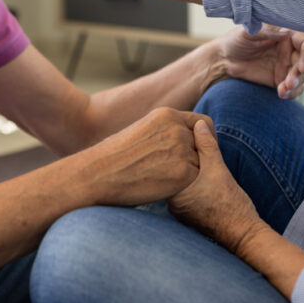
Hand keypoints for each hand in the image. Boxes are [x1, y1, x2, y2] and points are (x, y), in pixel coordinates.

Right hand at [77, 107, 204, 206]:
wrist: (98, 174)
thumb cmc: (112, 156)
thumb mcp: (140, 131)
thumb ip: (164, 131)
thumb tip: (179, 139)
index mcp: (167, 115)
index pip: (202, 123)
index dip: (204, 137)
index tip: (200, 150)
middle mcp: (177, 128)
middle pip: (203, 144)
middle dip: (195, 157)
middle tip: (178, 171)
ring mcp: (182, 149)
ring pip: (200, 164)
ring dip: (187, 173)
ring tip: (160, 179)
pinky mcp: (184, 172)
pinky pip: (194, 180)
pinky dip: (182, 186)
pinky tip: (161, 187)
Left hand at [168, 121, 264, 256]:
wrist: (242, 234)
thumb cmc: (231, 204)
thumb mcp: (219, 168)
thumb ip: (207, 146)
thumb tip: (199, 124)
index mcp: (173, 192)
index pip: (167, 164)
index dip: (175, 149)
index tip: (181, 140)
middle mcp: (171, 204)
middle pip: (172, 174)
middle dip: (182, 160)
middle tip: (192, 149)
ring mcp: (179, 212)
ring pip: (180, 183)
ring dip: (189, 173)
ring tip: (204, 167)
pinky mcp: (189, 216)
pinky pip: (186, 194)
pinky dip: (193, 185)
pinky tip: (206, 181)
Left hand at [215, 25, 303, 98]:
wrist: (225, 58)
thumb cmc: (237, 39)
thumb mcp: (248, 32)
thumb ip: (266, 32)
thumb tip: (287, 33)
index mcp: (287, 35)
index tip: (302, 67)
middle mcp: (290, 51)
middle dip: (299, 74)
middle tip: (288, 82)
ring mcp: (286, 66)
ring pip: (301, 77)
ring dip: (295, 85)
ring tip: (283, 89)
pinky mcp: (280, 80)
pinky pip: (293, 89)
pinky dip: (291, 93)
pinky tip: (282, 94)